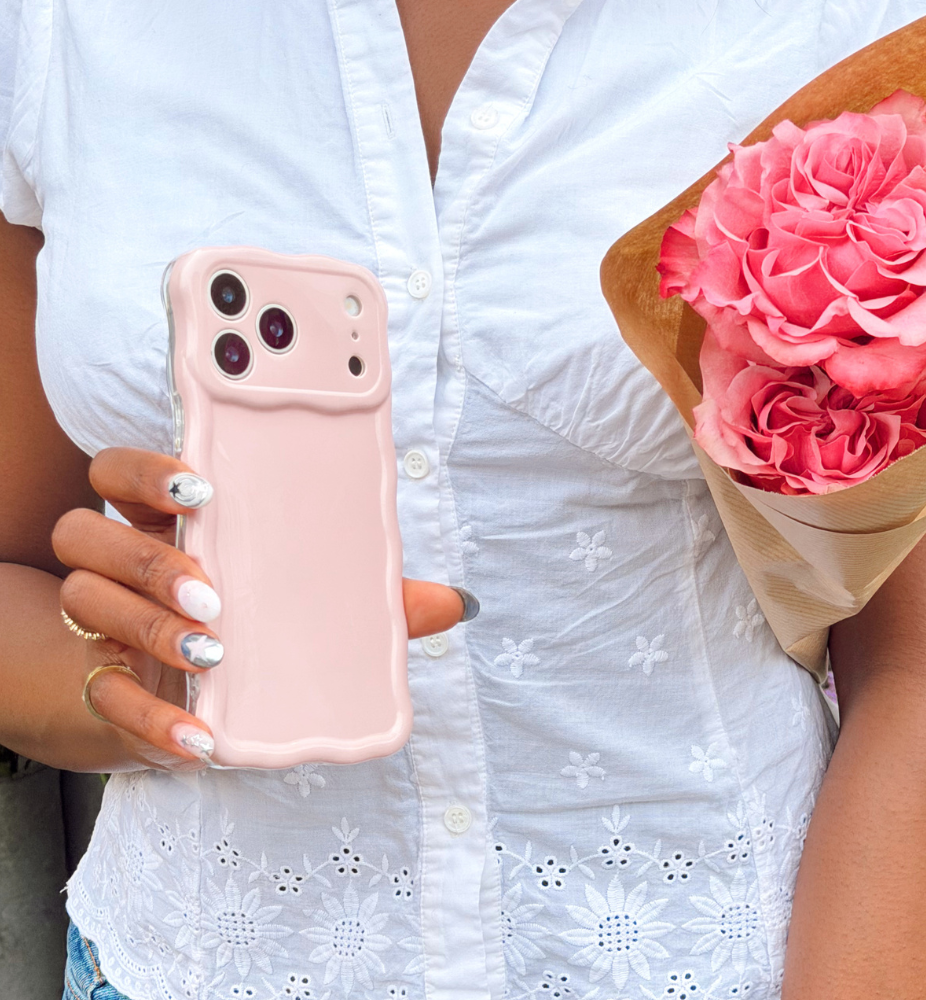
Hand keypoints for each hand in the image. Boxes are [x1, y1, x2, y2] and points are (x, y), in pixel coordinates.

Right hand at [52, 447, 467, 770]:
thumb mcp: (302, 601)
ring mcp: (103, 625)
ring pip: (85, 601)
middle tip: (214, 591)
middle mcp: (122, 563)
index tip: (202, 487)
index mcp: (166, 522)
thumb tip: (456, 603)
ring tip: (213, 655)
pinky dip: (153, 718)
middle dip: (148, 558)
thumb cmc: (251, 626)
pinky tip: (201, 737)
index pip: (118, 471)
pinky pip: (105, 697)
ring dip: (148, 627)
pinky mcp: (103, 689)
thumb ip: (372, 598)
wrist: (184, 698)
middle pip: (86, 533)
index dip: (144, 470)